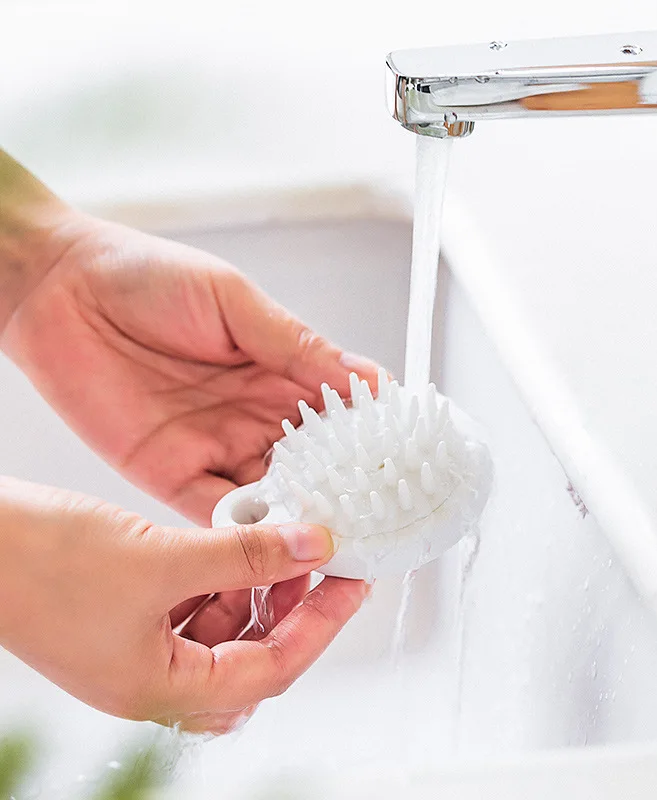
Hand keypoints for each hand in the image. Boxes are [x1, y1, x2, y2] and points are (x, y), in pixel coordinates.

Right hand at [0, 477, 366, 733]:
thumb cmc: (39, 564)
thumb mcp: (162, 558)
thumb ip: (245, 554)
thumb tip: (312, 547)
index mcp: (161, 687)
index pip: (271, 668)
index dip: (321, 625)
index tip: (352, 585)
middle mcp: (154, 676)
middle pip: (252, 654)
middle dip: (294, 607)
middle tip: (326, 564)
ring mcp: (141, 645)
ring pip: (226, 627)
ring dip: (260, 587)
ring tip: (285, 544)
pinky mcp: (131, 613)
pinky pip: (197, 603)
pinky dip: (225, 575)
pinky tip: (238, 541)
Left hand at [1, 214, 379, 523]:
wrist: (56, 289)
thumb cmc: (144, 276)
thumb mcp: (234, 301)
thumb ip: (295, 345)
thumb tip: (363, 377)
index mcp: (275, 367)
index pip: (338, 409)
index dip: (370, 434)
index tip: (405, 457)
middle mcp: (252, 412)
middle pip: (314, 462)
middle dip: (347, 487)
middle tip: (385, 513)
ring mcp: (215, 445)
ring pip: (275, 492)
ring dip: (304, 513)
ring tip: (342, 534)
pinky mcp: (171, 472)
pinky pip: (218, 510)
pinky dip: (248, 528)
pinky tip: (278, 539)